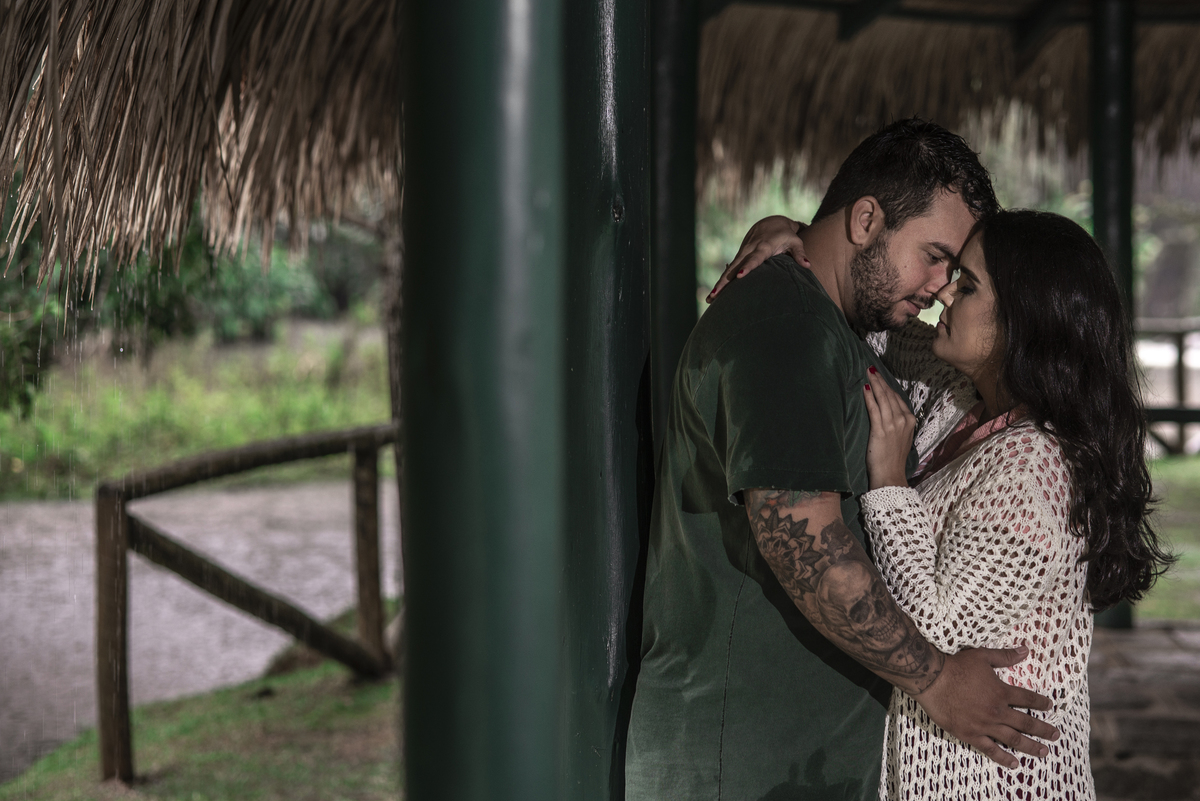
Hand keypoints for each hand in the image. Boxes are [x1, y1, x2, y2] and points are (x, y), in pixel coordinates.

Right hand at [706, 216, 808, 302]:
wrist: (771, 222)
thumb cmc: (786, 235)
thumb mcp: (795, 242)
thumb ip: (800, 253)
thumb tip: (808, 266)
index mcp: (763, 247)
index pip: (754, 259)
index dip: (747, 267)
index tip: (740, 276)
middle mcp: (749, 250)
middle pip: (734, 267)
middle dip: (724, 281)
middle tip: (715, 294)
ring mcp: (742, 253)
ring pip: (728, 270)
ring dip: (719, 284)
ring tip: (709, 299)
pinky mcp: (739, 256)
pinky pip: (729, 270)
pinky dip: (721, 282)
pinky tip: (713, 296)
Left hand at [862, 369, 914, 489]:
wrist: (891, 475)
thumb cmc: (893, 458)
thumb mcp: (901, 438)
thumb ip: (898, 424)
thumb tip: (889, 412)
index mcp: (910, 421)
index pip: (897, 398)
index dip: (888, 386)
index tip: (880, 377)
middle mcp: (904, 420)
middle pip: (890, 395)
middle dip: (881, 380)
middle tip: (871, 369)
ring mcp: (893, 424)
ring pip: (883, 398)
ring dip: (875, 383)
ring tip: (867, 373)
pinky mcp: (881, 430)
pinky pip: (874, 409)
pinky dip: (870, 397)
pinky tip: (865, 387)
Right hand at [912, 646, 1059, 767]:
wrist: (932, 680)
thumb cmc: (956, 666)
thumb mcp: (982, 656)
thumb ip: (1005, 656)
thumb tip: (1025, 650)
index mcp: (1001, 692)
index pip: (1028, 699)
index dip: (1041, 703)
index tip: (1050, 707)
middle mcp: (997, 711)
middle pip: (1026, 723)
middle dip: (1043, 730)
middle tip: (1055, 735)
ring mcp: (984, 725)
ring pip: (1013, 739)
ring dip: (1030, 746)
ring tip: (1043, 752)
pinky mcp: (970, 734)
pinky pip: (990, 749)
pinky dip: (1003, 758)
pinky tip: (1014, 764)